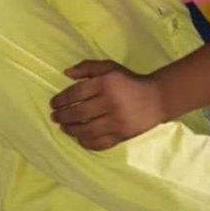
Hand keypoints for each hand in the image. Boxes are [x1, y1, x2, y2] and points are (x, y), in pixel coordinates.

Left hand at [50, 60, 167, 150]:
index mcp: (106, 84)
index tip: (53, 104)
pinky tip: (79, 138)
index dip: (61, 99)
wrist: (156, 99)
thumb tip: (66, 73)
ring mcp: (116, 121)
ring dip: (71, 130)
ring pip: (86, 130)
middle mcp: (110, 103)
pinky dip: (86, 142)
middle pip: (78, 113)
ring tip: (64, 127)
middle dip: (62, 116)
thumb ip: (88, 67)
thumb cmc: (129, 81)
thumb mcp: (110, 68)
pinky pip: (99, 143)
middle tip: (55, 117)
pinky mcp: (122, 135)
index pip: (76, 93)